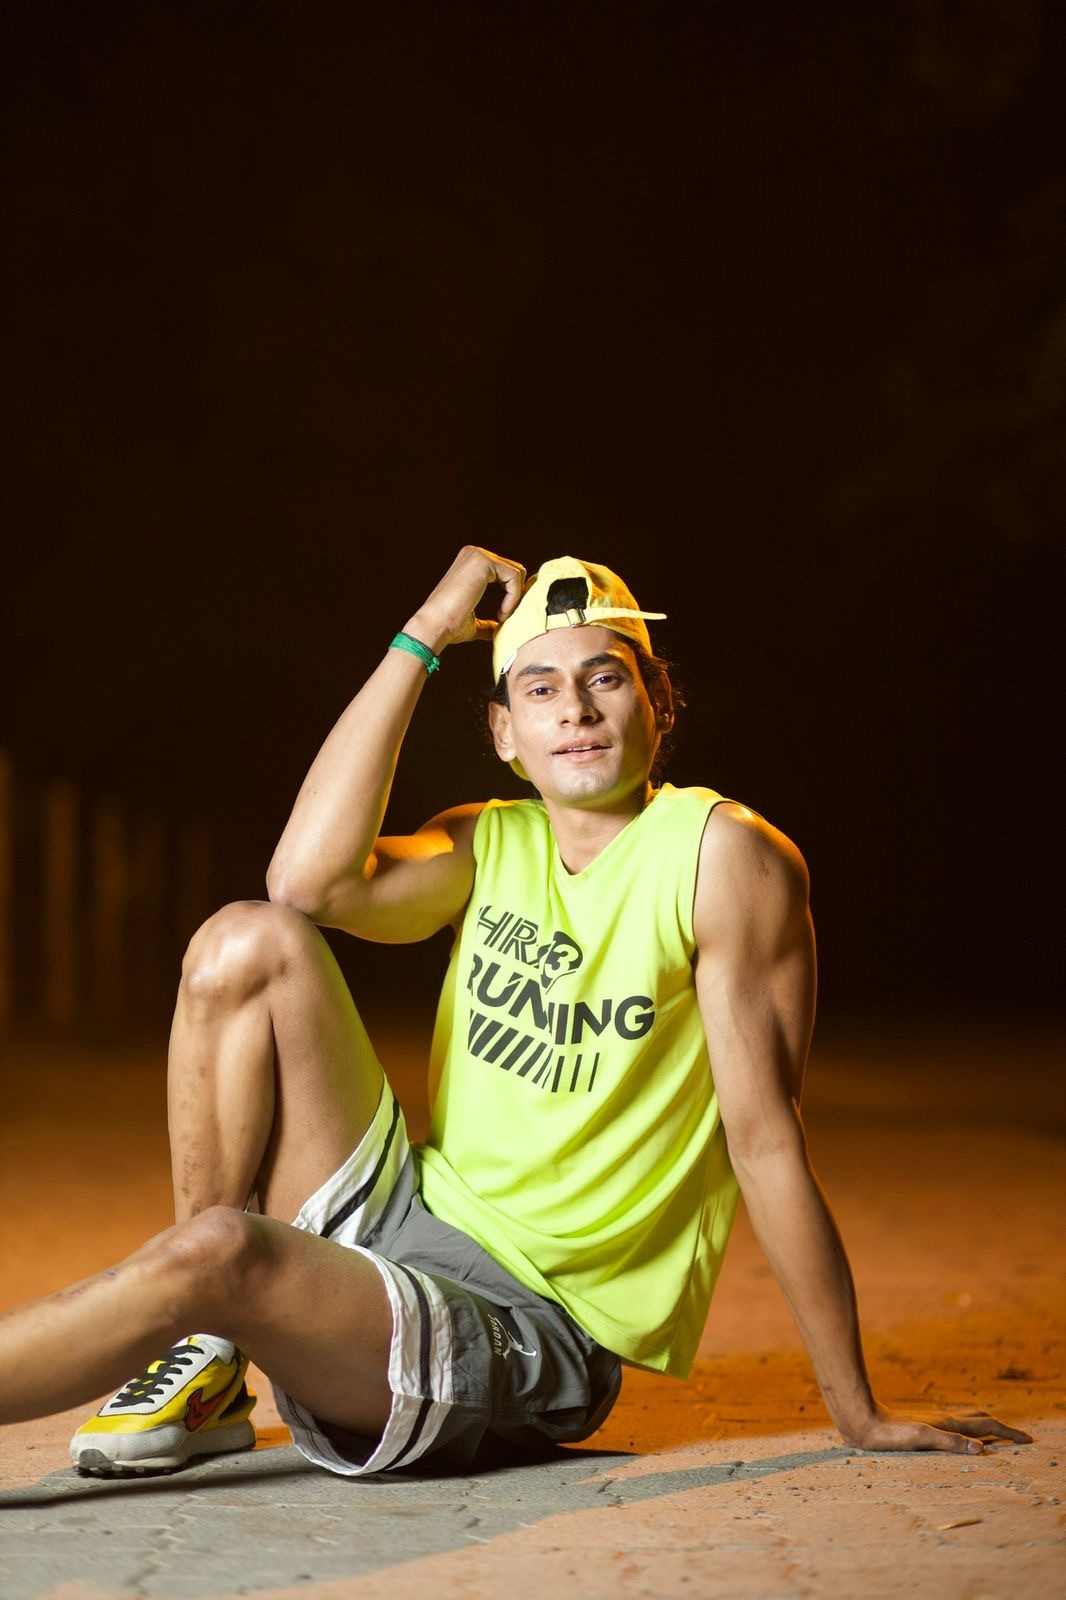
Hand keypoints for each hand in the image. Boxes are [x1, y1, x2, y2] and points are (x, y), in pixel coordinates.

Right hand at [405, 546, 525, 653]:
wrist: (435, 625)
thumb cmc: (449, 626)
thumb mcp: (472, 623)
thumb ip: (486, 623)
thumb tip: (497, 630)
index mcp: (471, 564)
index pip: (505, 572)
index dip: (513, 595)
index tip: (503, 617)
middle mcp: (473, 554)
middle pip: (514, 569)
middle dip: (517, 594)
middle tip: (507, 616)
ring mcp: (477, 555)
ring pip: (516, 572)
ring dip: (515, 597)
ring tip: (502, 616)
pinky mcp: (483, 561)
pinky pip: (514, 576)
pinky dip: (513, 597)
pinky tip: (501, 613)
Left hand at [847, 1405, 1032, 1454]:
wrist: (864, 1422)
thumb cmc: (891, 1433)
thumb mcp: (922, 1439)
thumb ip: (951, 1443)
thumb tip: (982, 1449)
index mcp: (948, 1423)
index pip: (986, 1426)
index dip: (1008, 1433)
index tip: (1028, 1440)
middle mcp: (944, 1420)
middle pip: (980, 1420)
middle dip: (1002, 1429)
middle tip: (1019, 1438)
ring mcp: (934, 1422)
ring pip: (967, 1422)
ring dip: (986, 1428)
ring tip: (997, 1437)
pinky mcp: (923, 1427)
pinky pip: (954, 1428)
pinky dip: (968, 1432)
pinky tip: (960, 1437)